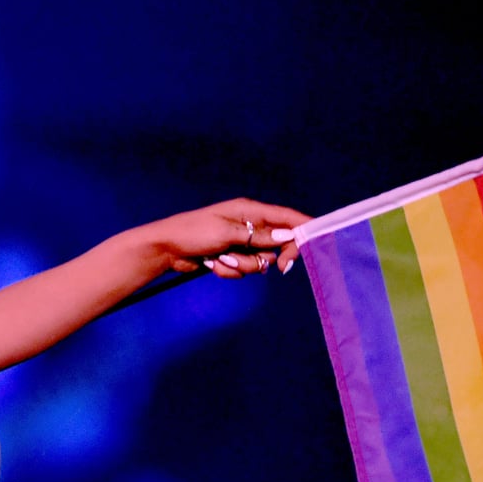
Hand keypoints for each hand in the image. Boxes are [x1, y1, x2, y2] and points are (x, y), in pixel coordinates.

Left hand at [136, 199, 312, 278]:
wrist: (166, 249)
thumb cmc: (193, 232)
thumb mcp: (227, 233)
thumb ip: (258, 236)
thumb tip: (287, 235)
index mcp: (250, 211)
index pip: (286, 217)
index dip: (304, 229)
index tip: (316, 244)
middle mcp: (249, 226)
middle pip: (279, 243)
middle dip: (273, 256)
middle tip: (281, 268)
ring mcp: (240, 243)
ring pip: (259, 261)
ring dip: (242, 264)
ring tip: (221, 258)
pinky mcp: (230, 257)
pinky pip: (242, 270)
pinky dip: (229, 270)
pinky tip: (212, 264)